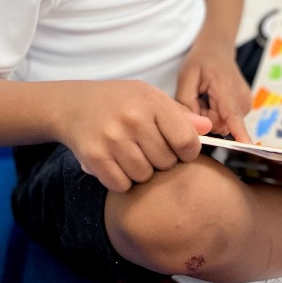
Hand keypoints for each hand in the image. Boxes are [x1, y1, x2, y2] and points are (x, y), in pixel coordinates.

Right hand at [52, 80, 211, 192]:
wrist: (74, 105)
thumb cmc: (120, 102)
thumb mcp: (150, 98)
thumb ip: (179, 115)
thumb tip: (208, 129)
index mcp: (151, 101)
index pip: (187, 140)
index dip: (188, 152)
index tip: (180, 150)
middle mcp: (132, 118)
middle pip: (166, 162)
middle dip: (162, 161)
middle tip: (148, 149)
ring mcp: (112, 138)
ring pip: (144, 175)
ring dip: (142, 172)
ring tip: (132, 154)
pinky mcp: (95, 157)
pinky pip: (122, 185)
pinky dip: (122, 180)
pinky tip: (117, 163)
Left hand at [175, 42, 251, 142]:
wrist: (217, 49)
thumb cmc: (201, 61)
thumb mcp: (186, 77)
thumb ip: (186, 103)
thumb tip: (192, 127)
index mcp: (226, 89)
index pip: (233, 117)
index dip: (240, 134)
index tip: (248, 148)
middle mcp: (241, 100)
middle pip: (219, 125)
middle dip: (204, 117)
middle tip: (198, 97)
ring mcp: (245, 104)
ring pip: (222, 124)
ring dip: (209, 115)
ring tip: (205, 95)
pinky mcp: (244, 108)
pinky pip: (226, 120)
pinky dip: (215, 113)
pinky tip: (212, 98)